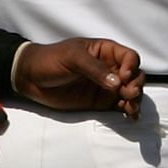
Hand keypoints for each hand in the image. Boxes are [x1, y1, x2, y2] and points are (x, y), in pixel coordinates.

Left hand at [13, 39, 143, 117]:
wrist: (31, 78)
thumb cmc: (51, 60)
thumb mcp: (72, 58)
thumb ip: (95, 69)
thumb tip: (117, 83)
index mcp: (105, 51)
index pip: (129, 57)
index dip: (131, 67)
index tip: (124, 78)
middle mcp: (109, 68)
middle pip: (134, 76)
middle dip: (136, 85)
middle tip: (129, 95)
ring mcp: (105, 86)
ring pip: (130, 92)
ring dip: (135, 100)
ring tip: (131, 109)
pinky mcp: (100, 102)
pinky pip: (119, 106)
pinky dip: (128, 111)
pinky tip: (131, 117)